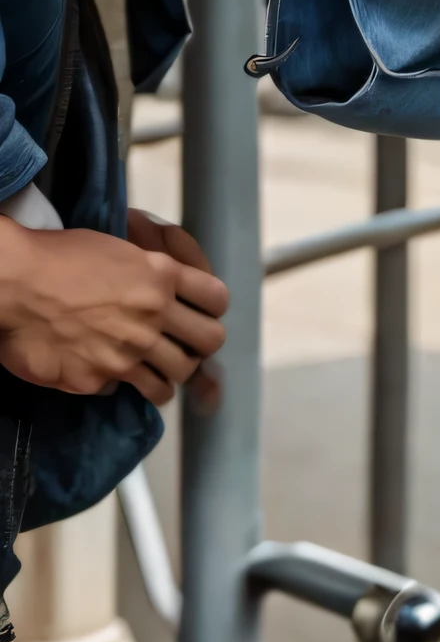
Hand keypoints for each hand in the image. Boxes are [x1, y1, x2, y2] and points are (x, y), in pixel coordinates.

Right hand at [0, 211, 227, 406]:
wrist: (12, 283)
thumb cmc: (60, 257)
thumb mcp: (120, 251)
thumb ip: (152, 275)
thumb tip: (169, 295)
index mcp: (160, 276)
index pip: (217, 299)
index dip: (212, 308)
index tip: (203, 314)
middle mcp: (152, 315)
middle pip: (209, 341)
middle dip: (201, 345)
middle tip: (185, 347)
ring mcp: (127, 352)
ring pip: (175, 377)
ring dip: (168, 376)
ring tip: (155, 374)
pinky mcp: (97, 379)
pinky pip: (123, 390)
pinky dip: (118, 385)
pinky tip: (106, 373)